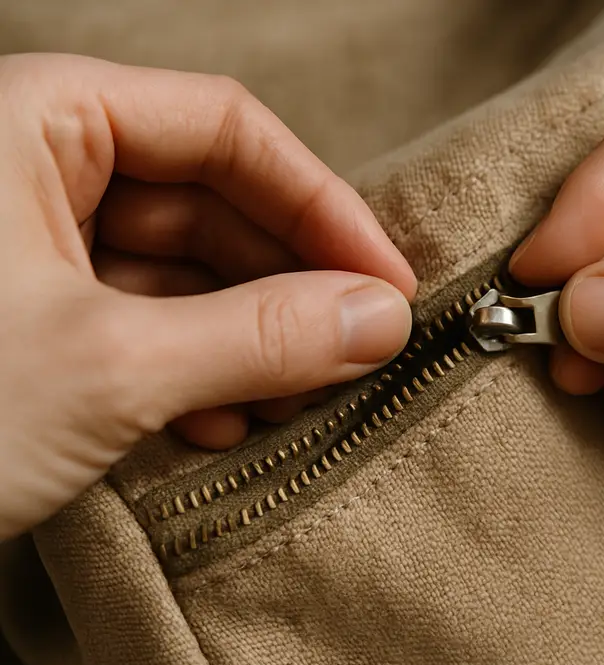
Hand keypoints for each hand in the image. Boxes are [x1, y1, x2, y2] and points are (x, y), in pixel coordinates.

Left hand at [0, 54, 415, 538]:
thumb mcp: (108, 366)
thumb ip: (261, 334)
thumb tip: (378, 318)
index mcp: (36, 120)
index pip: (226, 128)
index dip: (323, 205)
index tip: (387, 279)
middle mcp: (32, 168)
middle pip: (213, 202)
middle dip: (290, 286)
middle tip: (356, 350)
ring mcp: (28, 246)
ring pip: (182, 270)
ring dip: (250, 340)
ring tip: (298, 401)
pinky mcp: (28, 318)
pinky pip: (142, 321)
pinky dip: (196, 372)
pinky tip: (224, 423)